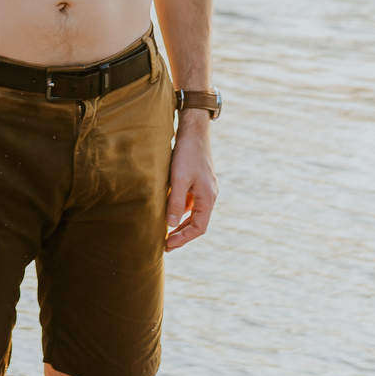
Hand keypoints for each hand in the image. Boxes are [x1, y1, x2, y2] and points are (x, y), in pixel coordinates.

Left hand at [165, 115, 217, 250]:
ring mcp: (205, 188)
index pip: (198, 228)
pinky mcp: (198, 181)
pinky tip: (169, 210)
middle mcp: (209, 195)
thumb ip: (175, 202)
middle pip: (197, 223)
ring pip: (194, 213)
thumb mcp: (178, 179)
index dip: (183, 239)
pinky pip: (191, 202)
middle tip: (165, 244)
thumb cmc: (186, 153)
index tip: (168, 245)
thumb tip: (170, 225)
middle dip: (181, 234)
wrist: (194, 130)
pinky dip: (181, 210)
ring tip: (166, 232)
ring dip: (181, 223)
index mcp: (208, 198)